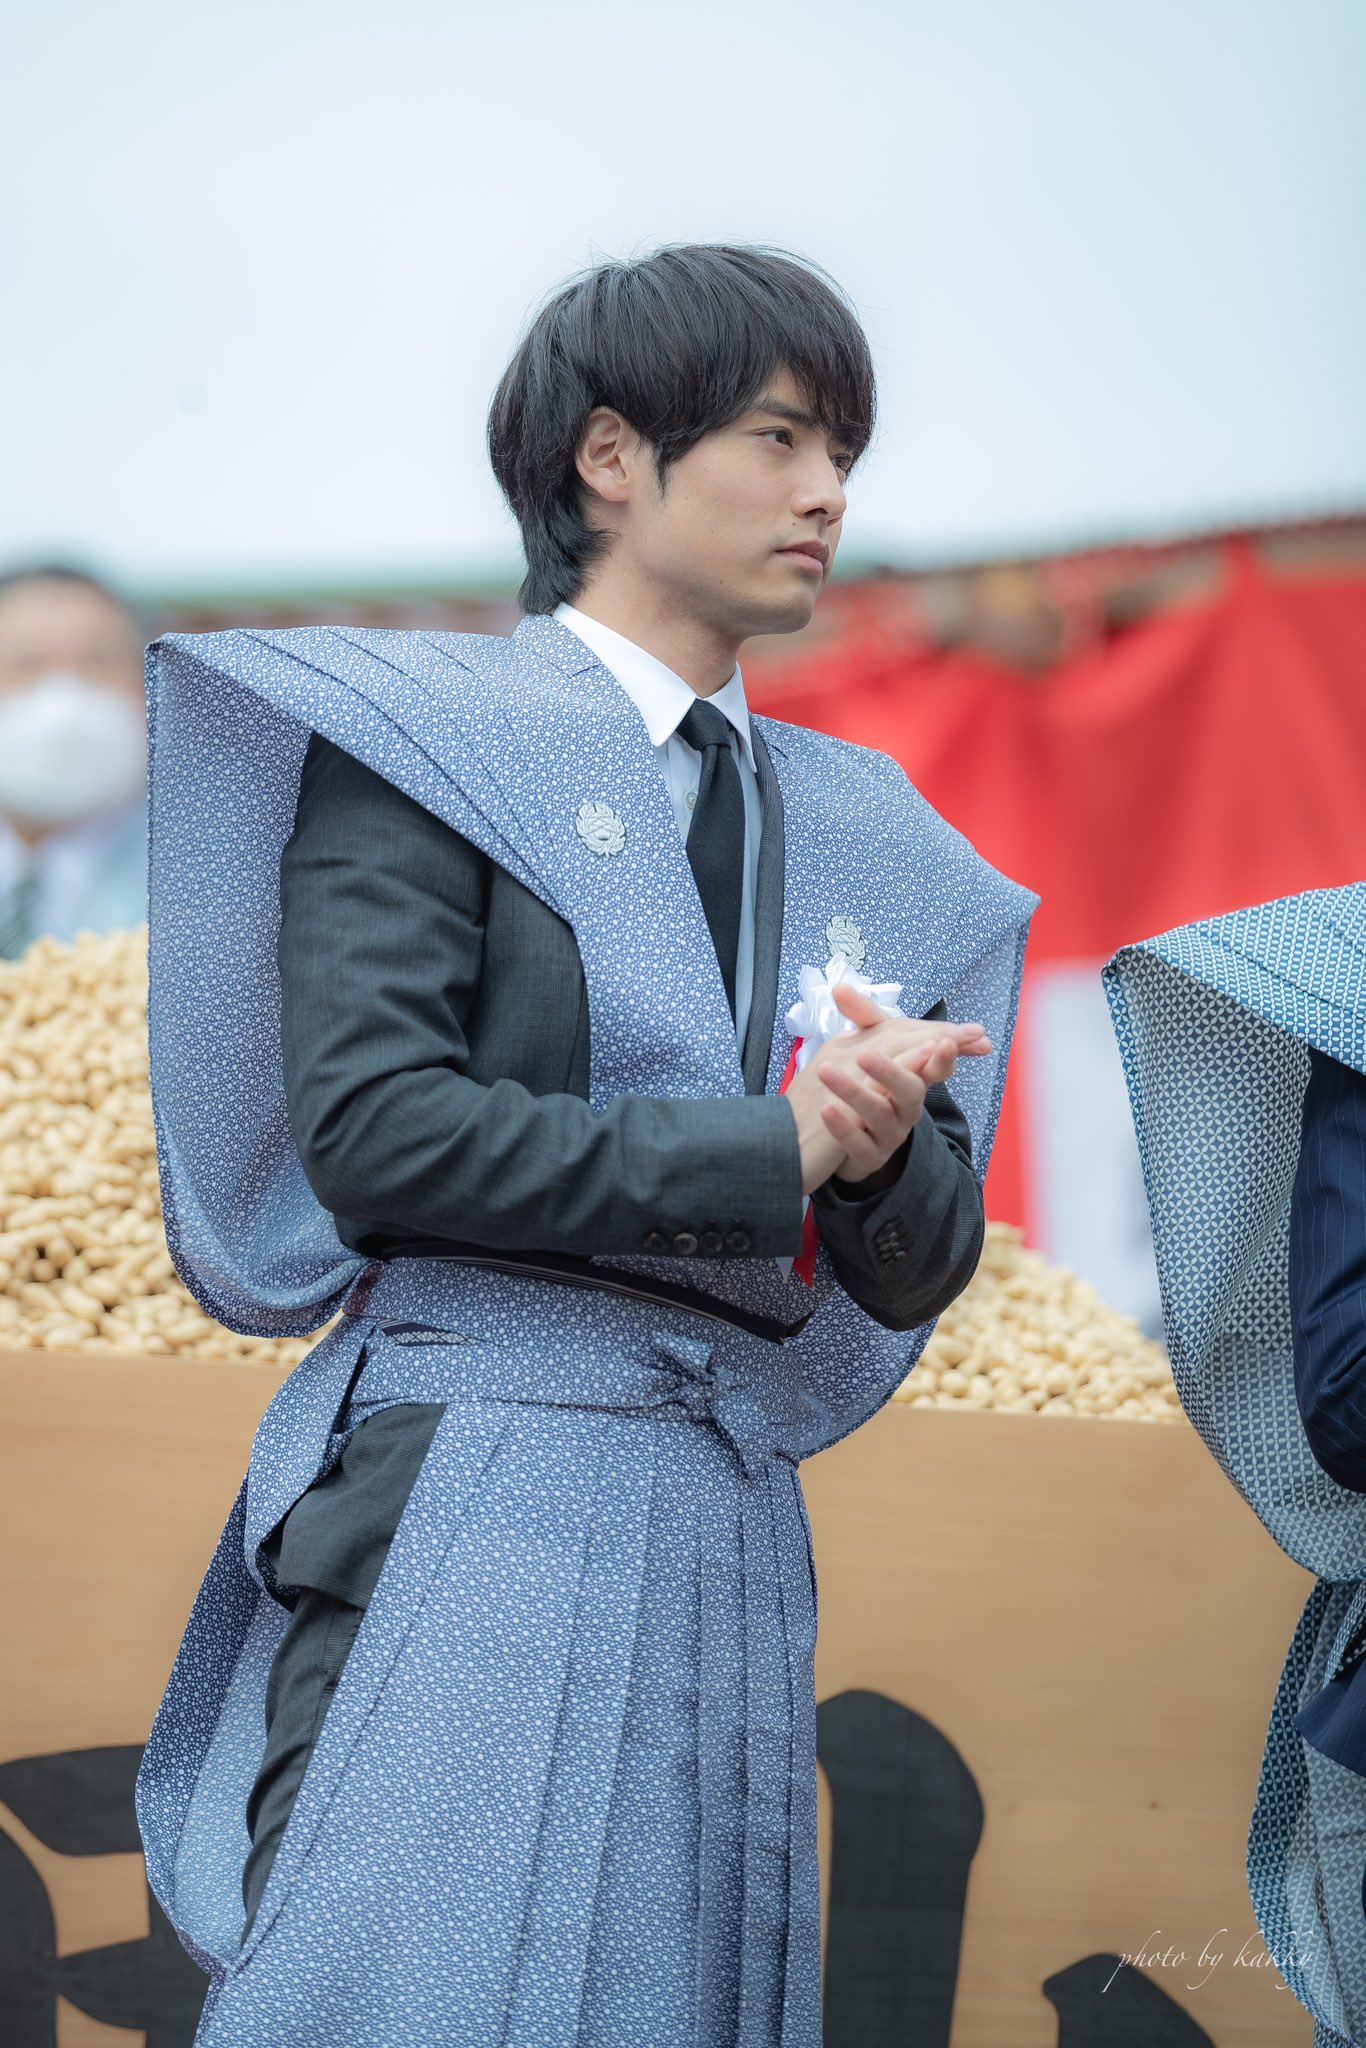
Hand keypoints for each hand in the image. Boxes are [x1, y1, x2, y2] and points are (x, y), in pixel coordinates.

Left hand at [787, 983, 991, 1193]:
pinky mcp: (869, 1157)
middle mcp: (907, 1107)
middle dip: (890, 1071)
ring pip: (878, 1114)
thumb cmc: (868, 1089)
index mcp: (913, 1078)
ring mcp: (889, 1134)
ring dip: (853, 1092)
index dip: (944, 1055)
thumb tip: (839, 986)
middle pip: (909, 1089)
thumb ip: (862, 1018)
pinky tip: (826, 1109)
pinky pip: (858, 1143)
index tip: (945, 1041)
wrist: (848, 1141)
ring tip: (825, 1071)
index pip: (936, 1065)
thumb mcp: (870, 1049)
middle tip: (866, 1055)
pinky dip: (842, 1126)